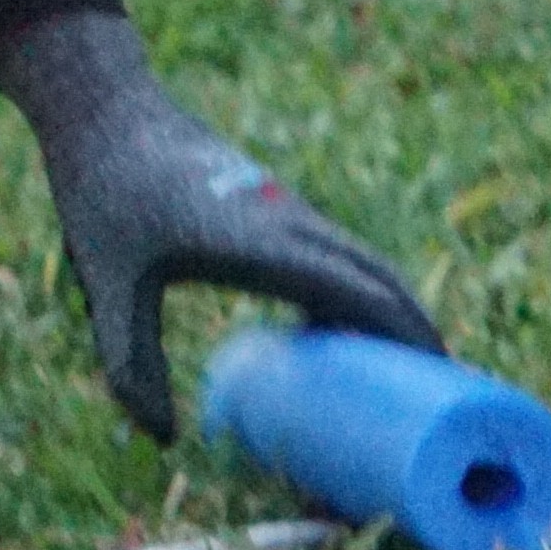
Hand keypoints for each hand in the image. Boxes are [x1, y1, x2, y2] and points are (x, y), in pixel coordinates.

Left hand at [0, 13, 442, 440]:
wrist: (106, 109)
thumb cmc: (104, 195)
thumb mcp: (108, 285)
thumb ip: (130, 363)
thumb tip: (160, 440)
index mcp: (260, 240)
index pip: (354, 290)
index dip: (402, 332)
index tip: (439, 373)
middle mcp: (287, 221)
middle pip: (378, 275)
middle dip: (417, 328)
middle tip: (446, 388)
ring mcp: (284, 208)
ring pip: (362, 259)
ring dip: (395, 305)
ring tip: (411, 363)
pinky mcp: (272, 203)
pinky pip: (337, 250)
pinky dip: (361, 286)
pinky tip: (344, 324)